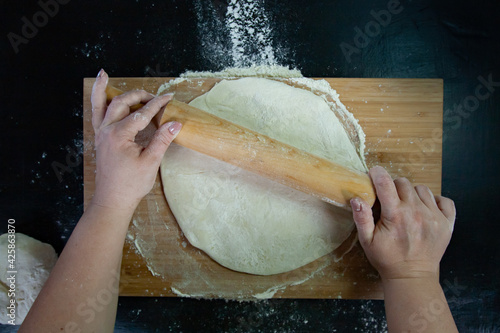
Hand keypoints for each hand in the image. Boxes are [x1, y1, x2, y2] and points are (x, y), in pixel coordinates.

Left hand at [90, 69, 181, 211]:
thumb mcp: (150, 162)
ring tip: (103, 74)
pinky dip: (97, 101)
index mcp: (119, 135)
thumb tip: (175, 123)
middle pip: (122, 103)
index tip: (170, 98)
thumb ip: (162, 140)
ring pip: (102, 104)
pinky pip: (96, 114)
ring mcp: (101, 134)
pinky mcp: (100, 138)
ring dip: (106, 90)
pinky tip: (99, 92)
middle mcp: (106, 130)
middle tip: (156, 98)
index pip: (142, 113)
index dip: (158, 104)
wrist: (113, 200)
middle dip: (139, 96)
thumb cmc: (130, 184)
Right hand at [350, 166, 455, 280]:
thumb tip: (356, 199)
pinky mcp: (447, 223)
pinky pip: (444, 201)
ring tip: (407, 207)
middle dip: (393, 187)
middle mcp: (416, 212)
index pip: (386, 183)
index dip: (377, 174)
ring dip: (412, 194)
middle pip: (404, 183)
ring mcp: (434, 217)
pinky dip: (435, 201)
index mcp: (396, 215)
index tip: (373, 173)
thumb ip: (361, 218)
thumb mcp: (367, 241)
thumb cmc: (387, 259)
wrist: (412, 277)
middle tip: (389, 200)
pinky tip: (425, 210)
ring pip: (422, 190)